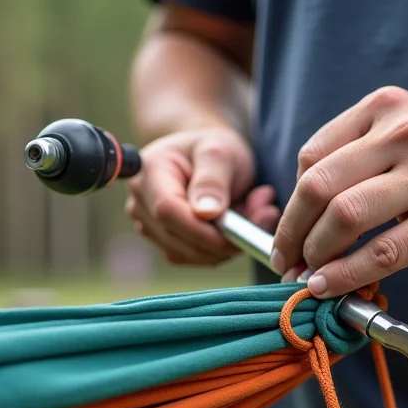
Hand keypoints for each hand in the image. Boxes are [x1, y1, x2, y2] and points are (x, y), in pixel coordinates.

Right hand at [125, 127, 280, 264]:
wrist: (207, 158)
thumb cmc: (214, 149)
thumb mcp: (220, 152)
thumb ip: (213, 180)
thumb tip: (206, 214)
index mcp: (148, 172)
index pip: (167, 210)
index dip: (202, 228)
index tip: (239, 228)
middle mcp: (141, 203)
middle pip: (178, 238)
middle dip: (225, 235)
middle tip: (266, 211)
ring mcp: (150, 227)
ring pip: (191, 253)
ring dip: (230, 242)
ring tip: (257, 210)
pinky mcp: (166, 244)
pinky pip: (198, 258)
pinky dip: (225, 247)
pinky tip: (241, 224)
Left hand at [271, 86, 407, 296]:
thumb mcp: (401, 132)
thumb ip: (352, 157)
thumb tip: (297, 216)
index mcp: (385, 108)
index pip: (313, 156)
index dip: (291, 203)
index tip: (287, 234)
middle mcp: (406, 134)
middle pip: (321, 186)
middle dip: (293, 231)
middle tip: (287, 261)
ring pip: (347, 217)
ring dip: (317, 254)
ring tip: (308, 276)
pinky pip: (384, 252)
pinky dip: (348, 274)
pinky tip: (332, 287)